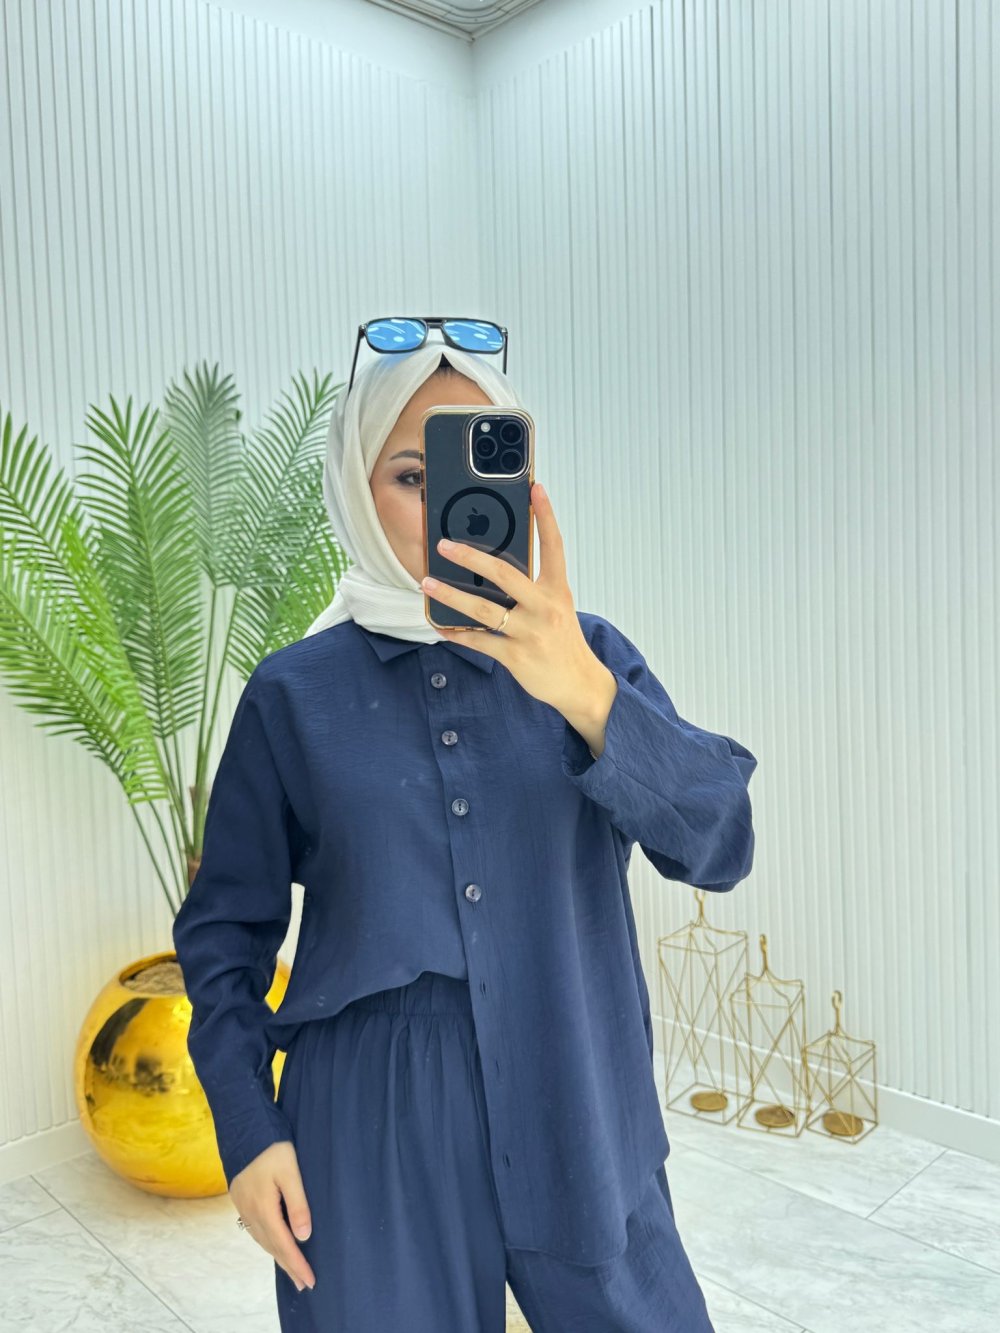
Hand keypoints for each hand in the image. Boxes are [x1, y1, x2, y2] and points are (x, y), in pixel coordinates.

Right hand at [230, 1141, 315, 1292]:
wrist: (243, 1126)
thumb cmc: (271, 1146)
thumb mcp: (290, 1172)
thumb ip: (297, 1204)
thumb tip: (304, 1236)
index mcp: (264, 1208)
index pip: (284, 1244)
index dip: (298, 1264)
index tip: (310, 1280)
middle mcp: (251, 1212)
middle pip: (272, 1247)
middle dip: (289, 1266)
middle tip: (303, 1285)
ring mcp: (243, 1206)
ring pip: (262, 1240)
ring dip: (277, 1256)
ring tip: (290, 1270)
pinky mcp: (241, 1198)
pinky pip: (255, 1229)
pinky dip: (267, 1242)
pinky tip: (273, 1243)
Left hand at [421, 482, 616, 738]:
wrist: (580, 683)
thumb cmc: (562, 640)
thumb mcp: (557, 606)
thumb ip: (532, 586)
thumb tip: (491, 568)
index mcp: (557, 589)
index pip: (553, 545)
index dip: (545, 515)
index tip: (536, 488)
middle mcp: (545, 607)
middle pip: (505, 574)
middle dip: (471, 556)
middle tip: (445, 544)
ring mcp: (530, 632)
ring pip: (483, 609)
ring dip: (451, 595)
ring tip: (427, 584)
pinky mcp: (517, 656)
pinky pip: (479, 641)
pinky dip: (456, 633)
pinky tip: (440, 625)